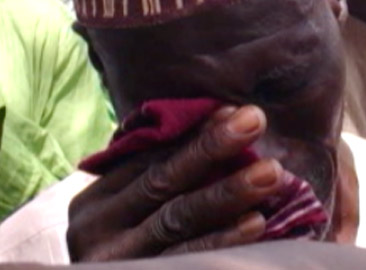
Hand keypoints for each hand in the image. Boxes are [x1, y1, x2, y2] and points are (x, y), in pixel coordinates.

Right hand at [68, 105, 286, 260]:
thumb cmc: (118, 257)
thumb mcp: (121, 216)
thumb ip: (151, 181)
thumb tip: (217, 124)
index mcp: (95, 202)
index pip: (146, 158)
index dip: (191, 134)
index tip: (231, 111)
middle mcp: (98, 228)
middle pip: (162, 182)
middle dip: (211, 148)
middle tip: (255, 120)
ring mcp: (120, 259)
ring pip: (177, 219)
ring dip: (228, 191)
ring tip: (271, 172)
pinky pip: (186, 258)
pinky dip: (222, 239)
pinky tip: (256, 222)